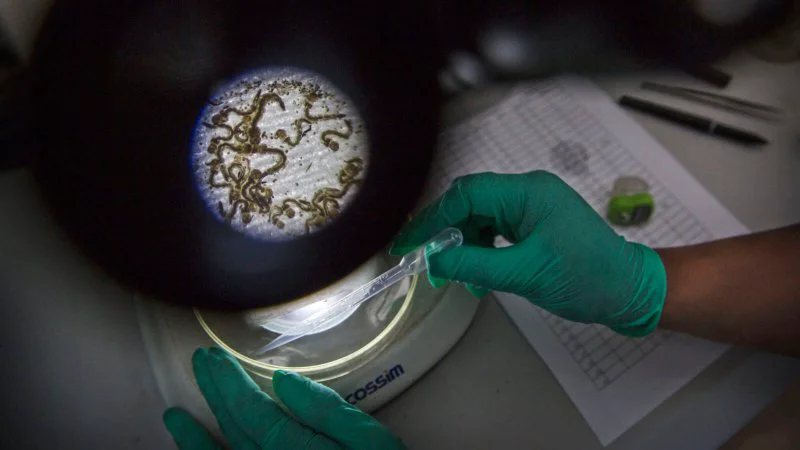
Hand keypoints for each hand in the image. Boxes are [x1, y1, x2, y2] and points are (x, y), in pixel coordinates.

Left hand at [163, 347, 404, 449]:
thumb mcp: (370, 441)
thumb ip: (326, 411)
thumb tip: (282, 381)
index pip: (250, 411)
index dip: (228, 381)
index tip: (214, 357)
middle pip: (233, 429)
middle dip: (215, 393)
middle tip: (200, 364)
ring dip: (194, 438)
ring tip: (174, 417)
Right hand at [391, 171, 665, 335]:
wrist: (629, 290)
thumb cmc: (583, 279)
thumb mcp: (524, 274)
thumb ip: (473, 264)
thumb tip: (429, 261)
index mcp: (528, 192)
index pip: (467, 194)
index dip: (432, 218)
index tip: (409, 244)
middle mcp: (528, 190)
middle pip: (470, 200)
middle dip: (444, 230)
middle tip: (424, 260)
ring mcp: (532, 204)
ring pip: (480, 214)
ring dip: (462, 241)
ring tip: (452, 273)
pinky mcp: (534, 221)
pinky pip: (495, 226)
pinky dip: (480, 247)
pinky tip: (475, 271)